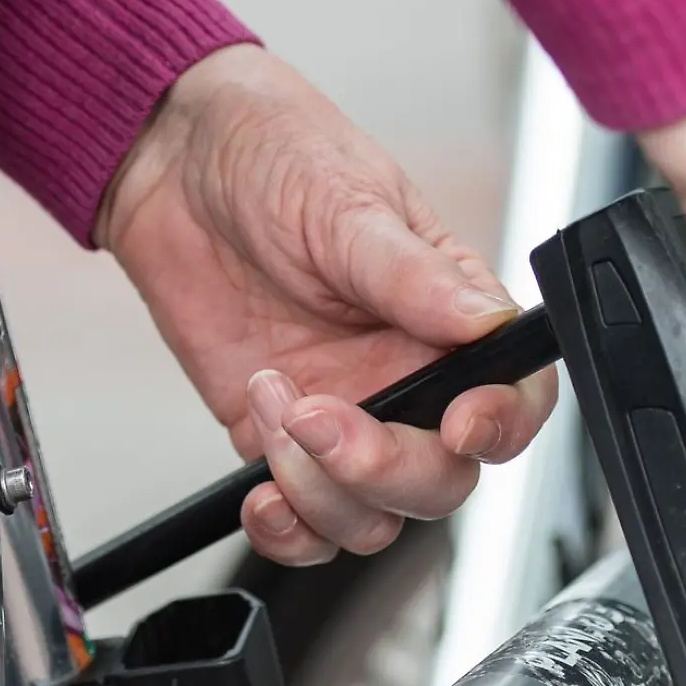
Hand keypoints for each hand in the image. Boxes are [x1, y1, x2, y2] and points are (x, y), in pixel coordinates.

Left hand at [95, 46, 555, 563]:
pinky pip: (306, 526)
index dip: (501, 427)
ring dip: (320, 491)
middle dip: (383, 470)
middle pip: (441, 480)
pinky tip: (259, 492)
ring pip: (373, 517)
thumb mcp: (347, 201)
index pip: (515, 397)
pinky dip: (287, 531)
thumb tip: (486, 319)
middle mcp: (408, 380)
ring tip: (270, 401)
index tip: (457, 425)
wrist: (170, 164)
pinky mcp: (281, 443)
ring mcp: (347, 419)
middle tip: (318, 416)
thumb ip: (415, 274)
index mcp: (450, 318)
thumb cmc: (274, 153)